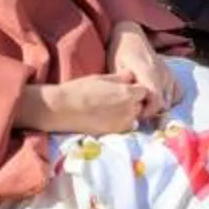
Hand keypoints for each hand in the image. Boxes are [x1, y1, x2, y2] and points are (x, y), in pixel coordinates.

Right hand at [12, 74, 153, 134]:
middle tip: (117, 99)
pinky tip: (107, 117)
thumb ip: (120, 78)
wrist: (63, 109)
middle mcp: (130, 109)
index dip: (136, 89)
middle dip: (133, 101)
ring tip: (111, 109)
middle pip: (140, 105)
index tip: (127, 89)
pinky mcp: (114, 132)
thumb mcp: (102, 77)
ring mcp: (123, 123)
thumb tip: (132, 76)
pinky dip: (120, 122)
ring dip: (128, 113)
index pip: (144, 91)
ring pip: (134, 117)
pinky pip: (125, 126)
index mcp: (128, 93)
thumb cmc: (80, 89)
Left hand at [109, 25, 176, 122]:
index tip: (135, 113)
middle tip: (137, 110)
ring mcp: (169, 74)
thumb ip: (124, 88)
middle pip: (164, 104)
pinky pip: (177, 93)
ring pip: (170, 101)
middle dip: (151, 112)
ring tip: (144, 104)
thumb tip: (128, 107)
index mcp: (149, 73)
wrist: (130, 36)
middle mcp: (163, 74)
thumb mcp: (116, 69)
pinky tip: (157, 99)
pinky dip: (169, 99)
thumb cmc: (119, 53)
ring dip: (158, 106)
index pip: (156, 101)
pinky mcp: (172, 74)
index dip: (147, 112)